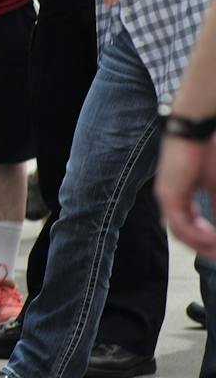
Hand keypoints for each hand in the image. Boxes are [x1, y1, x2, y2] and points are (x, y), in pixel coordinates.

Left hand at [157, 134, 215, 257]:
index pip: (190, 226)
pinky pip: (180, 224)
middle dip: (204, 246)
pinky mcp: (168, 195)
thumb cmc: (206, 153)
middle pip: (184, 234)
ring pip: (181, 233)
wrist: (193, 131)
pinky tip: (211, 238)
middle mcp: (170, 200)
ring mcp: (167, 198)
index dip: (206, 239)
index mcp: (180, 197)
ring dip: (202, 244)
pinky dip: (197, 235)